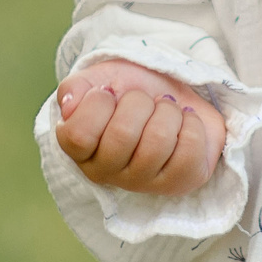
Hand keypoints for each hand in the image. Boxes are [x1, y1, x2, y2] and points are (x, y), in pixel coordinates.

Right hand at [53, 59, 225, 195]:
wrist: (173, 90)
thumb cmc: (130, 87)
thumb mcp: (98, 78)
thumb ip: (75, 87)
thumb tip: (70, 106)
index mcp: (81, 151)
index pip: (79, 135)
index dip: (98, 103)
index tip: (110, 93)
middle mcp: (108, 173)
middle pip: (122, 135)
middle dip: (139, 102)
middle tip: (143, 101)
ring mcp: (143, 182)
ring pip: (158, 141)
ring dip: (167, 112)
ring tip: (165, 111)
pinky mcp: (179, 182)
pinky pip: (189, 152)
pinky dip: (192, 125)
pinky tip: (184, 123)